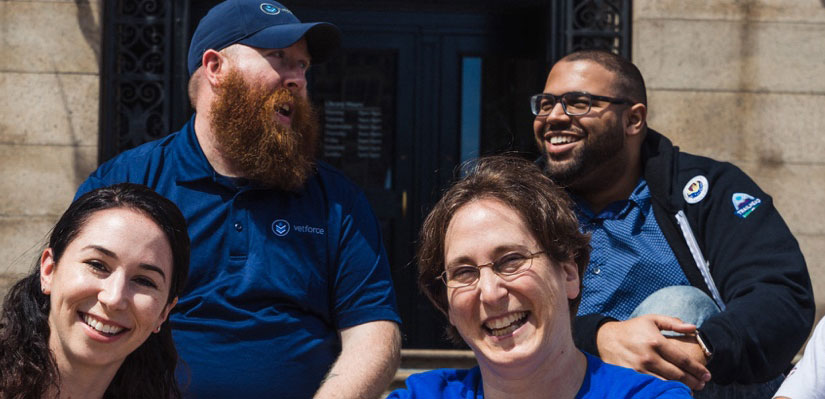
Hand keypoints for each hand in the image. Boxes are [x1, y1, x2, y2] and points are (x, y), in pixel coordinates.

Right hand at [596, 314, 711, 389]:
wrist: (605, 339)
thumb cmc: (632, 328)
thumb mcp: (651, 320)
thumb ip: (673, 323)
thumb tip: (693, 328)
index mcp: (656, 342)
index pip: (682, 360)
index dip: (697, 369)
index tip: (707, 374)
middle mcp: (649, 357)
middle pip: (677, 374)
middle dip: (693, 380)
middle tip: (703, 383)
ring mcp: (640, 369)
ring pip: (666, 383)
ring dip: (682, 388)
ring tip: (691, 389)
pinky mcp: (632, 377)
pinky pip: (653, 386)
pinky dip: (665, 389)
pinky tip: (672, 390)